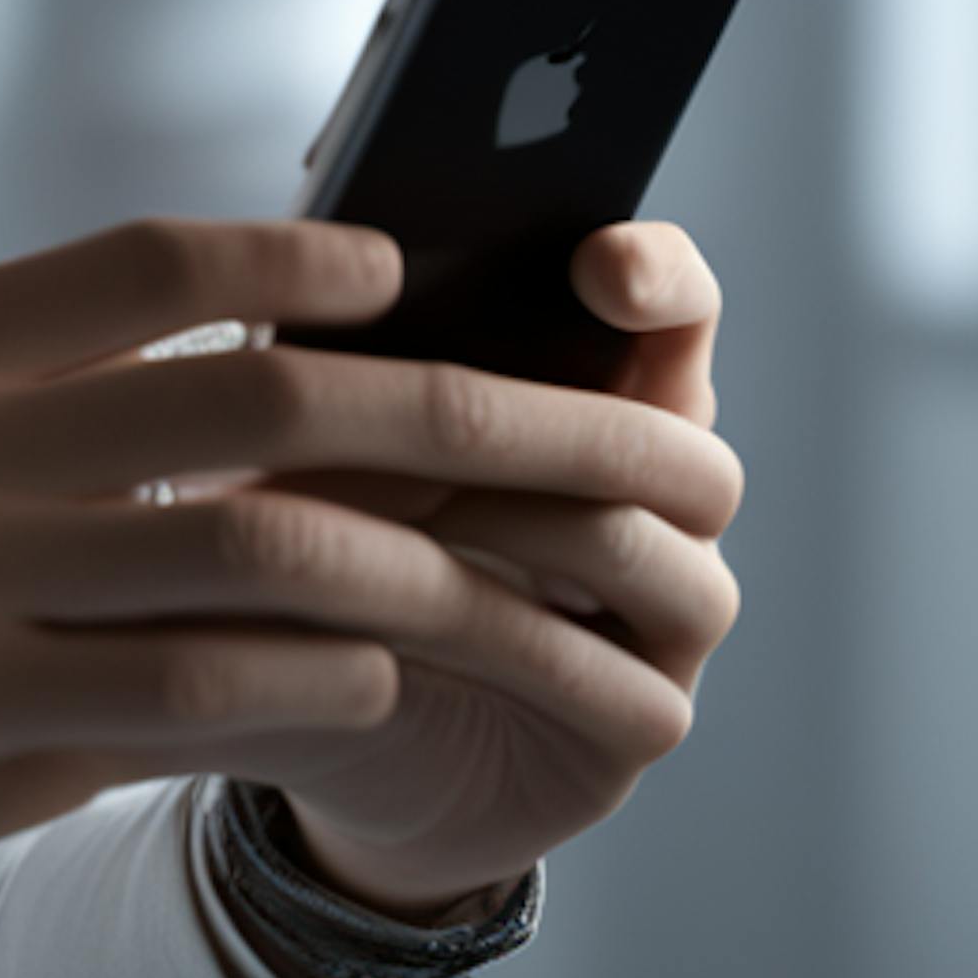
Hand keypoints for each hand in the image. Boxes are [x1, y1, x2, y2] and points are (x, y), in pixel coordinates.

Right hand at [0, 211, 742, 977]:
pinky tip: (348, 687)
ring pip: (239, 582)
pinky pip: (163, 733)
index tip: (382, 254)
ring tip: (473, 562)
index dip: (287, 253)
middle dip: (421, 401)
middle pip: (237, 416)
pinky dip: (284, 702)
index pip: (129, 275)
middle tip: (533, 407)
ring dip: (392, 566)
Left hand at [260, 221, 738, 916]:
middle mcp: (655, 500)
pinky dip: (508, 646)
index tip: (595, 262)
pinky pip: (621, 682)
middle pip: (679, 441)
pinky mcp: (640, 721)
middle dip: (557, 424)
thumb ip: (339, 356)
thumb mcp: (307, 437)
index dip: (655, 275)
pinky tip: (402, 631)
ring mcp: (668, 617)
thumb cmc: (314, 538)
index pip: (672, 306)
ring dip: (512, 526)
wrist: (306, 714)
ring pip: (648, 550)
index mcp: (593, 394)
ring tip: (380, 523)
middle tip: (443, 412)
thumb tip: (298, 256)